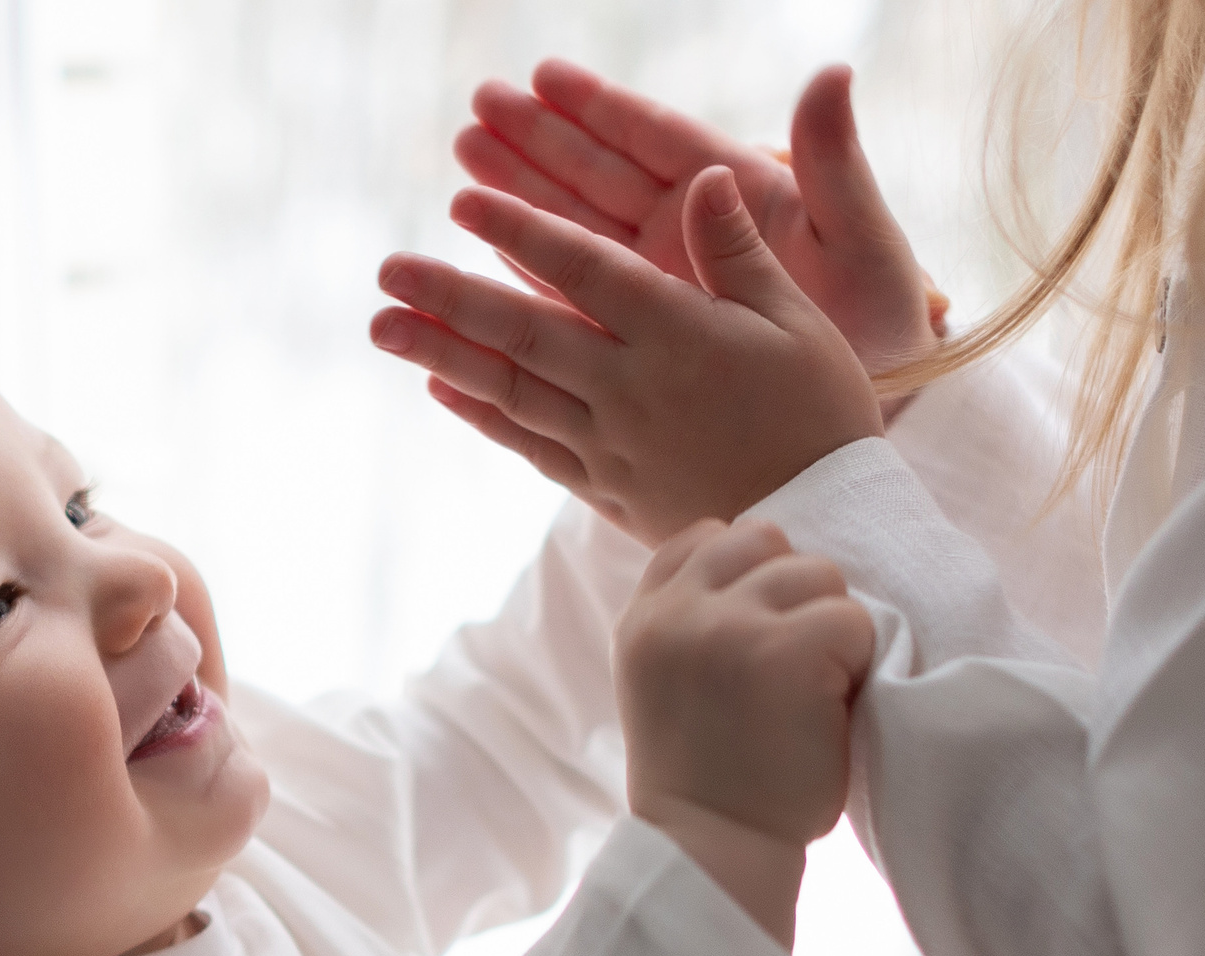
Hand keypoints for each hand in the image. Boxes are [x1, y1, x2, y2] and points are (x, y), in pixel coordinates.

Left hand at [370, 169, 883, 546]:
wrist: (821, 530)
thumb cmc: (820, 414)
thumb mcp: (798, 320)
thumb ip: (739, 251)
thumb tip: (704, 176)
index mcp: (679, 335)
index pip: (582, 271)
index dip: (518, 233)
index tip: (463, 202)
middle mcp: (630, 389)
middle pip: (523, 332)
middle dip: (448, 297)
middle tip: (386, 269)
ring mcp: (610, 443)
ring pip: (511, 390)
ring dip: (442, 353)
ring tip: (383, 325)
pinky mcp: (605, 487)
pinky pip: (529, 445)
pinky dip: (481, 414)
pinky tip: (440, 385)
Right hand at [456, 61, 942, 379]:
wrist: (870, 425)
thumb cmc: (886, 327)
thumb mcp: (864, 243)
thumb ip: (834, 165)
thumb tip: (830, 76)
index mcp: (743, 197)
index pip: (657, 140)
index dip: (600, 108)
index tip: (542, 78)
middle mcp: (693, 237)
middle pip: (602, 178)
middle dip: (538, 145)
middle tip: (477, 112)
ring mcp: (667, 287)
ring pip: (579, 234)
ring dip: (522, 203)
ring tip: (464, 169)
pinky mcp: (649, 340)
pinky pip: (578, 303)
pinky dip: (534, 279)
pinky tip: (488, 259)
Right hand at [614, 519, 876, 945]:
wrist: (713, 851)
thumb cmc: (708, 781)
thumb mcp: (668, 685)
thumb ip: (693, 624)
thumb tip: (766, 568)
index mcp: (642, 620)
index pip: (704, 537)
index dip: (747, 573)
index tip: (757, 635)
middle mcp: (675, 613)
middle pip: (766, 540)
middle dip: (793, 594)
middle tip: (793, 670)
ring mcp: (727, 626)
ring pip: (817, 573)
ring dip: (830, 629)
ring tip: (810, 694)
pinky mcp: (784, 650)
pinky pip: (852, 620)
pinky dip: (857, 664)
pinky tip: (827, 712)